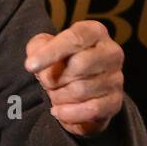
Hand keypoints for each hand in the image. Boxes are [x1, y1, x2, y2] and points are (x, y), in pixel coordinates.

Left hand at [24, 20, 123, 136]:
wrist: (75, 90)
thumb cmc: (58, 62)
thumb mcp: (42, 47)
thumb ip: (37, 48)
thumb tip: (37, 62)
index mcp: (94, 32)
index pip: (75, 39)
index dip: (51, 52)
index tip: (30, 66)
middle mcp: (111, 53)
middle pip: (79, 65)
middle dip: (54, 78)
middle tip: (46, 82)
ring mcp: (117, 78)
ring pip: (81, 90)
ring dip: (58, 96)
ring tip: (55, 93)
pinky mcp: (115, 102)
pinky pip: (91, 110)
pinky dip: (68, 113)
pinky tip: (58, 110)